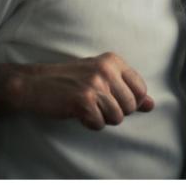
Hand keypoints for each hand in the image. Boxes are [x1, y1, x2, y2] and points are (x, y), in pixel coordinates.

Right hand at [18, 52, 154, 130]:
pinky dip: (90, 123)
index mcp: (114, 61)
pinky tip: (79, 113)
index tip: (114, 100)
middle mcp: (107, 70)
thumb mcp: (101, 77)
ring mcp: (95, 85)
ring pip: (117, 117)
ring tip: (87, 107)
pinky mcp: (83, 101)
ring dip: (102, 118)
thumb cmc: (69, 80)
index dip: (131, 102)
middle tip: (96, 104)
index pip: (141, 89)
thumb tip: (151, 105)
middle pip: (131, 106)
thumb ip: (127, 89)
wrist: (34, 83)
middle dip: (116, 112)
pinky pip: (100, 124)